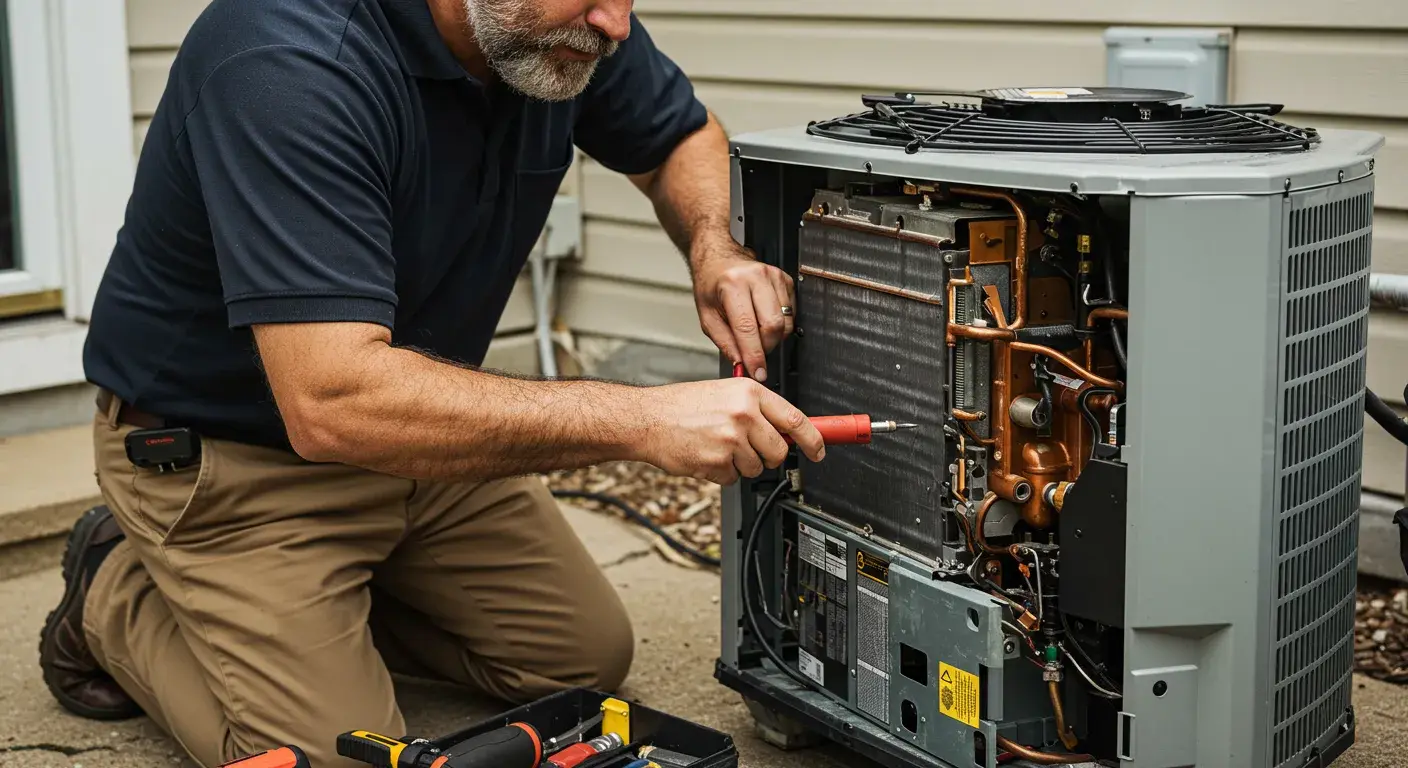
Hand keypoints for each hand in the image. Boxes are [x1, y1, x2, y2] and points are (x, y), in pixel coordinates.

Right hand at [634, 378, 824, 485]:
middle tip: (750, 449)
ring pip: (756, 467)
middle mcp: (743, 414)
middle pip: (778, 450)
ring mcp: (731, 439)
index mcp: (749, 392)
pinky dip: (722, 473)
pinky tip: (706, 456)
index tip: (820, 450)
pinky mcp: (717, 461)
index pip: (795, 419)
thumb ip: (756, 409)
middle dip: (768, 456)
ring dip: (740, 464)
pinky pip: (734, 478)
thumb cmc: (682, 405)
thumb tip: (786, 431)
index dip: (814, 439)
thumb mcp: (725, 393)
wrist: (648, 419)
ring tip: (718, 446)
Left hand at [691, 237, 793, 382]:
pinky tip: (764, 319)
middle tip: (754, 352)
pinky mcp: (785, 279)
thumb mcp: (707, 317)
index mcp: (732, 285)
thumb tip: (743, 365)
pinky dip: (780, 324)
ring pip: (785, 322)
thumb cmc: (711, 285)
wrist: (719, 258)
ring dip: (773, 337)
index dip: (754, 355)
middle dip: (765, 347)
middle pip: (773, 326)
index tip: (758, 373)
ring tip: (756, 333)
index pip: (747, 328)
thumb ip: (725, 343)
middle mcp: (755, 277)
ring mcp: (774, 276)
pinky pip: (791, 313)